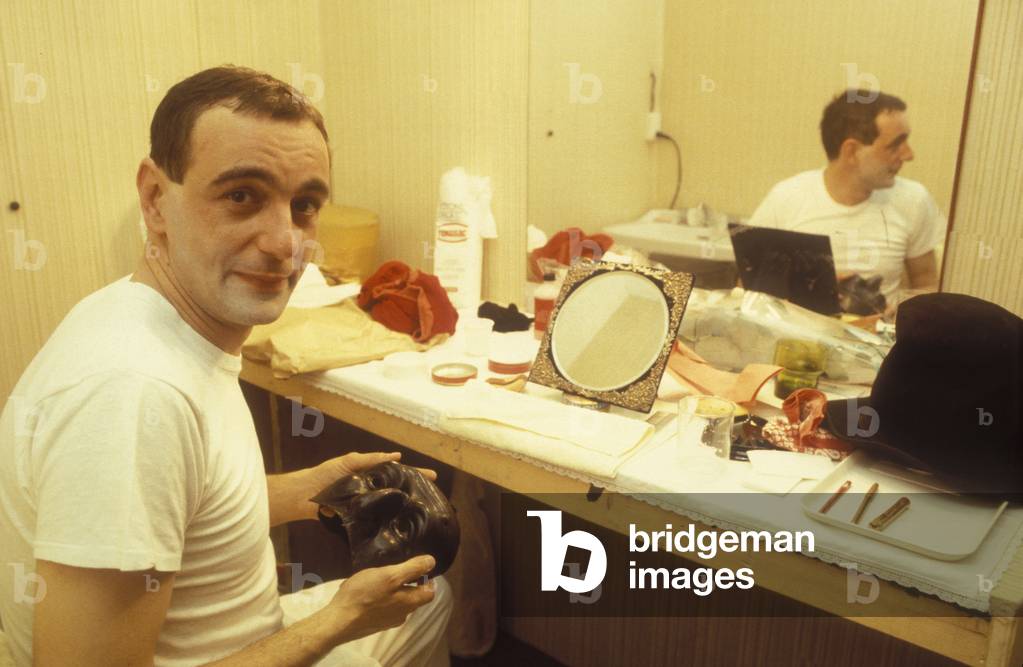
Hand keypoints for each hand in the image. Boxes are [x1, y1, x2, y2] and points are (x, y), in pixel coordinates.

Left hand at [303, 451, 437, 519]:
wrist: (305, 496)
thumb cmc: (326, 475)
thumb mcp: (349, 462)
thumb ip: (372, 459)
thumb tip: (397, 456)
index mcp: (370, 473)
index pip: (397, 471)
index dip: (415, 473)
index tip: (433, 476)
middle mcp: (371, 488)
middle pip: (397, 489)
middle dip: (415, 492)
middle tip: (434, 498)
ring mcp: (366, 504)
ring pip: (388, 505)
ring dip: (403, 509)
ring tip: (422, 514)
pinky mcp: (359, 519)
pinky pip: (376, 519)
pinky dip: (387, 522)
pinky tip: (400, 527)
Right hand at [324, 555, 436, 643]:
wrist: (338, 621)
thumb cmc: (364, 595)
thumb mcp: (390, 575)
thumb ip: (412, 569)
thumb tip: (432, 562)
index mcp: (410, 603)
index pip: (430, 593)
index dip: (427, 579)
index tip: (418, 568)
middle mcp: (402, 615)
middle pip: (413, 597)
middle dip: (407, 583)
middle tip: (393, 570)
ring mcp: (387, 621)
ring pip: (397, 602)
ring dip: (391, 590)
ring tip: (376, 579)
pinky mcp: (374, 624)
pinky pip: (382, 608)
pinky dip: (379, 598)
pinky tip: (365, 592)